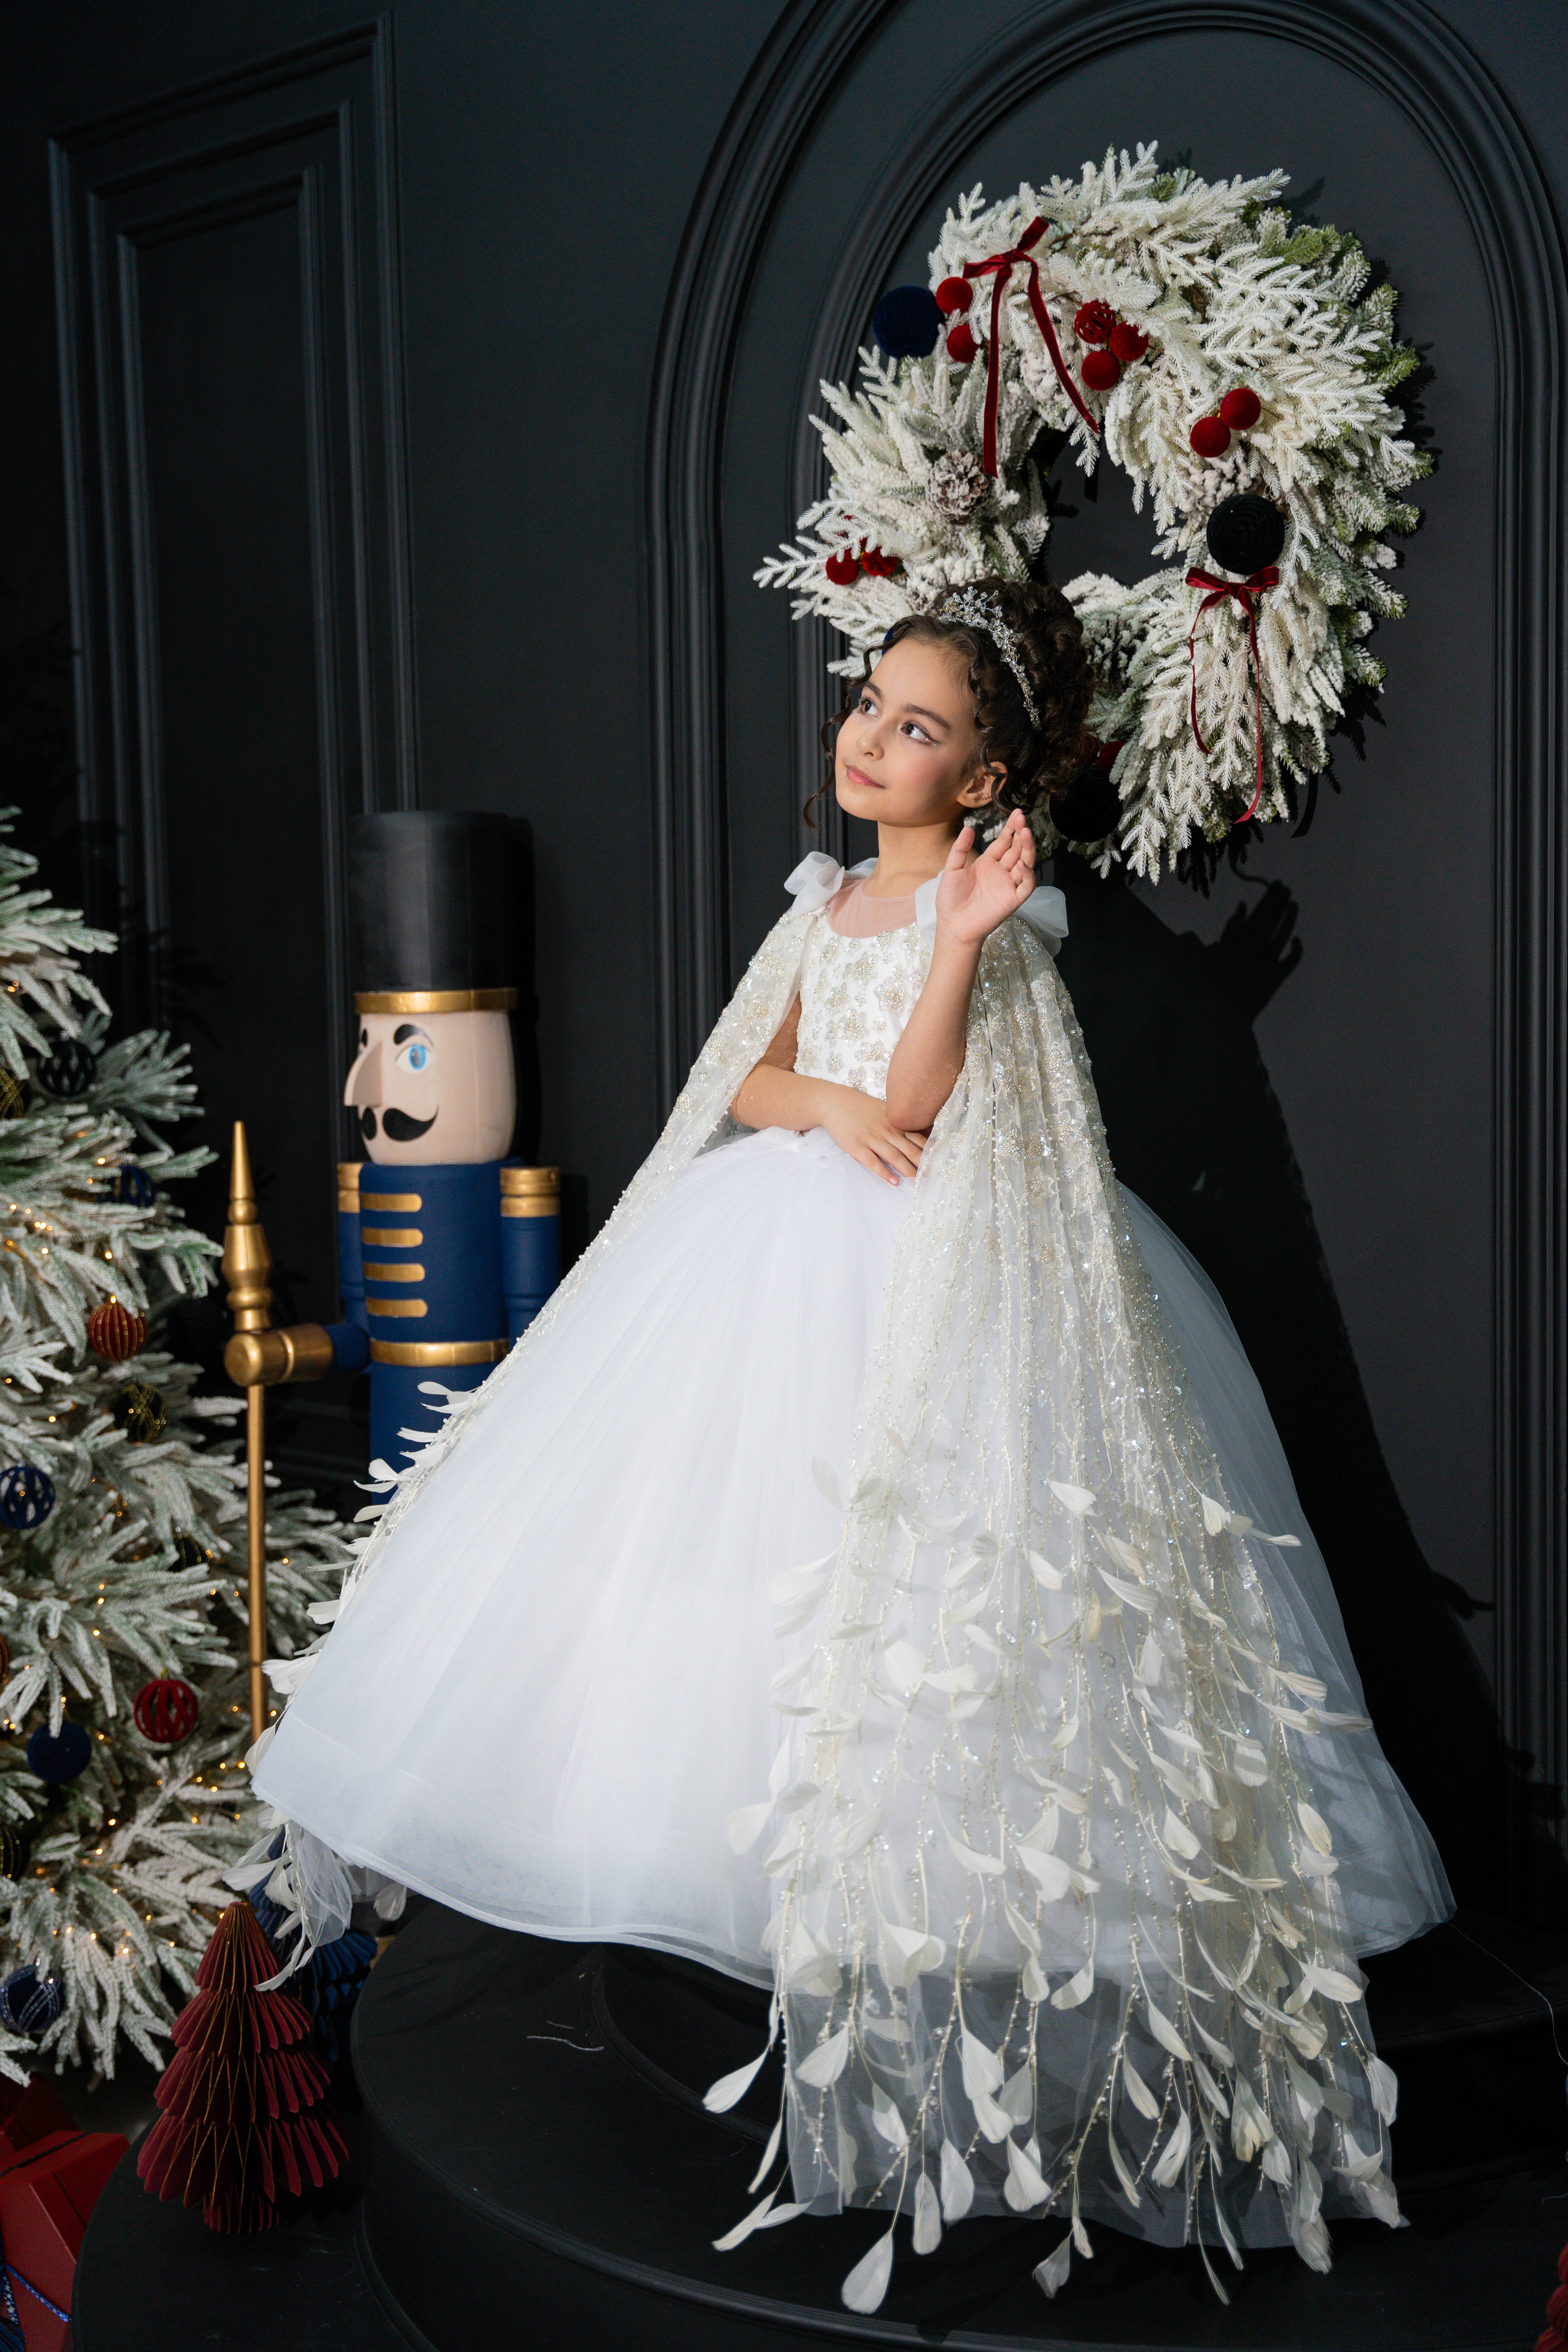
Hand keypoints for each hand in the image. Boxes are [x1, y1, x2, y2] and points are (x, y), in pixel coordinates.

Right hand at [819, 1089, 926, 1185]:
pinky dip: (884, 1173)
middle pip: (910, 1150)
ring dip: (908, 1170)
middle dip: (923, 1164)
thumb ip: (902, 1121)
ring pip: (894, 1157)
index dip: (930, 1152)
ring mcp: (872, 1139)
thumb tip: (923, 1131)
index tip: (940, 1163)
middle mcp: (887, 1131)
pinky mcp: (857, 1147)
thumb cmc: (862, 1108)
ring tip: (917, 1182)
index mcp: (895, 1122)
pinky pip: (873, 1162)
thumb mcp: (886, 1110)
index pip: (918, 1139)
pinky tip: (894, 1181)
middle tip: (933, 1177)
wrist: (835, 1103)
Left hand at [934, 808, 1035, 946]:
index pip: (1004, 842)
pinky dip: (1027, 874)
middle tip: (1022, 818)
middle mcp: (1001, 872)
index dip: (1011, 829)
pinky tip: (1023, 863)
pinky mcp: (1012, 900)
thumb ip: (960, 849)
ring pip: (1025, 863)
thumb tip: (969, 827)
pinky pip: (1026, 885)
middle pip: (1016, 849)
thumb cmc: (950, 900)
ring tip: (1026, 833)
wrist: (952, 926)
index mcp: (988, 863)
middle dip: (1020, 833)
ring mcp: (1008, 885)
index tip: (1017, 814)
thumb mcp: (951, 870)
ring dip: (1027, 849)